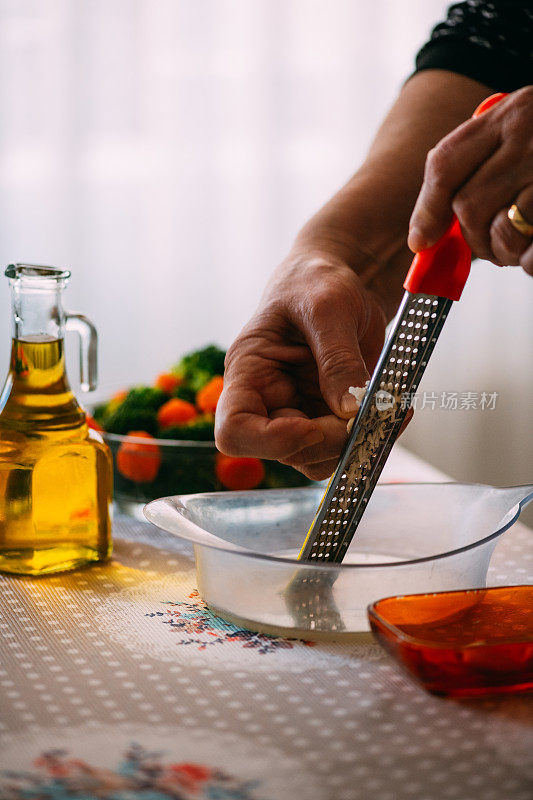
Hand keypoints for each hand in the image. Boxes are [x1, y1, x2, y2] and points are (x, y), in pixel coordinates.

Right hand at [215, 255, 386, 479]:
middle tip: (366, 414)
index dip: (270, 441)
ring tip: (387, 410)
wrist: (338, 279)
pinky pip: (345, 444)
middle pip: (284, 452)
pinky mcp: (328, 414)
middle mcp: (267, 400)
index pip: (235, 430)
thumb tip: (350, 411)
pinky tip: (393, 410)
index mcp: (248, 372)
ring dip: (354, 443)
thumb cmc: (317, 281)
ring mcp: (298, 411)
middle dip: (328, 440)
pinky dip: (372, 435)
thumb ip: (337, 359)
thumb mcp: (328, 308)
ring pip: (317, 458)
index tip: (310, 426)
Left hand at [408, 86, 532, 274]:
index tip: (421, 241)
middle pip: (468, 207)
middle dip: (472, 238)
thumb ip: (481, 164)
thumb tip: (428, 233)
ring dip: (504, 251)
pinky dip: (530, 263)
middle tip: (489, 245)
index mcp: (510, 115)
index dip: (426, 210)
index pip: (445, 164)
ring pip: (501, 231)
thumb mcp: (521, 131)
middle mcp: (531, 135)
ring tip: (519, 243)